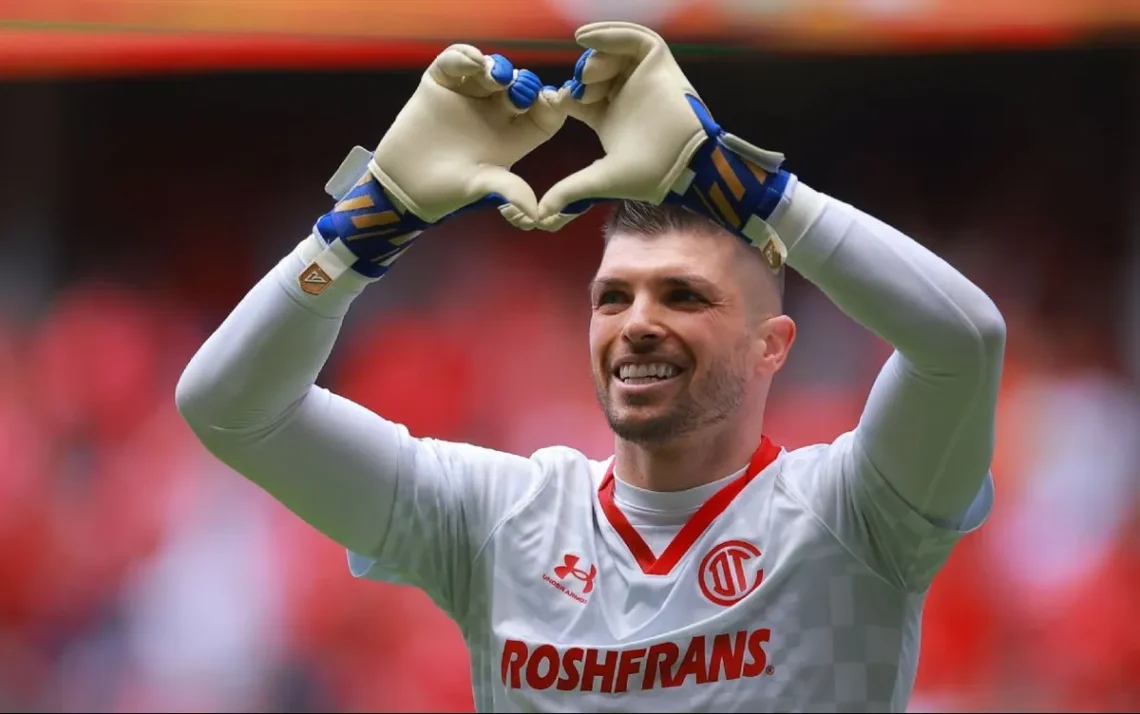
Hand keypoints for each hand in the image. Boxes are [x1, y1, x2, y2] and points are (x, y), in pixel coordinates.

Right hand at [373, 45, 564, 228]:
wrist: (403, 186)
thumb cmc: (446, 193)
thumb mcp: (481, 188)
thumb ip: (508, 191)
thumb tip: (535, 216)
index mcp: (514, 138)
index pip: (544, 115)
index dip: (552, 105)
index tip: (552, 99)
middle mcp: (495, 115)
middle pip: (521, 87)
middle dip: (524, 84)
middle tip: (519, 88)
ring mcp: (469, 97)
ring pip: (492, 70)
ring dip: (497, 68)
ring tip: (495, 76)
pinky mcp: (441, 85)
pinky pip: (456, 62)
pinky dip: (465, 57)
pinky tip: (472, 63)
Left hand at [537, 22, 792, 269]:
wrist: (682, 166)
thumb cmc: (649, 175)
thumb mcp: (601, 179)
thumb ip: (570, 190)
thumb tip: (542, 214)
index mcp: (610, 120)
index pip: (580, 98)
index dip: (566, 96)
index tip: (555, 100)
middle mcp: (625, 97)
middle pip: (596, 72)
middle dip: (582, 77)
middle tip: (577, 89)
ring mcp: (643, 79)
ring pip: (614, 54)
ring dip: (596, 59)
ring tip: (588, 74)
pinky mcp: (660, 64)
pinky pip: (636, 39)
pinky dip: (612, 34)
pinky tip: (587, 39)